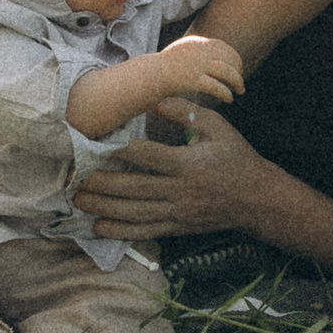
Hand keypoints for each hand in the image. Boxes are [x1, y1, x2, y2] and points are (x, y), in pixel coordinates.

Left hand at [75, 99, 267, 238]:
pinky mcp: (178, 228)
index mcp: (188, 164)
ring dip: (104, 208)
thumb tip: (155, 100)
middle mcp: (180, 191)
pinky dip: (121, 232)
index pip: (148, 156)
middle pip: (134, 188)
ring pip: (135, 212)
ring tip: (79, 200)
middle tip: (75, 178)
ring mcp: (178, 212)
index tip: (96, 145)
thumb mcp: (219, 128)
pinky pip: (145, 232)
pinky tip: (99, 228)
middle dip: (102, 184)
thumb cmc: (236, 158)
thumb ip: (187, 112)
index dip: (121, 151)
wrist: (257, 200)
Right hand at [154, 34, 243, 105]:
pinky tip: (229, 99)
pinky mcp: (194, 81)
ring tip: (240, 90)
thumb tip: (215, 56)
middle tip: (241, 81)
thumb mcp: (182, 51)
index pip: (222, 46)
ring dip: (237, 82)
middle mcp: (200, 52)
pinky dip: (226, 94)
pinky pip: (217, 88)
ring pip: (227, 72)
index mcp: (197, 43)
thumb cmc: (165, 67)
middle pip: (228, 58)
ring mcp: (198, 66)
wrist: (151, 75)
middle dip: (238, 69)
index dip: (234, 56)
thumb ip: (197, 51)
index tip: (238, 66)